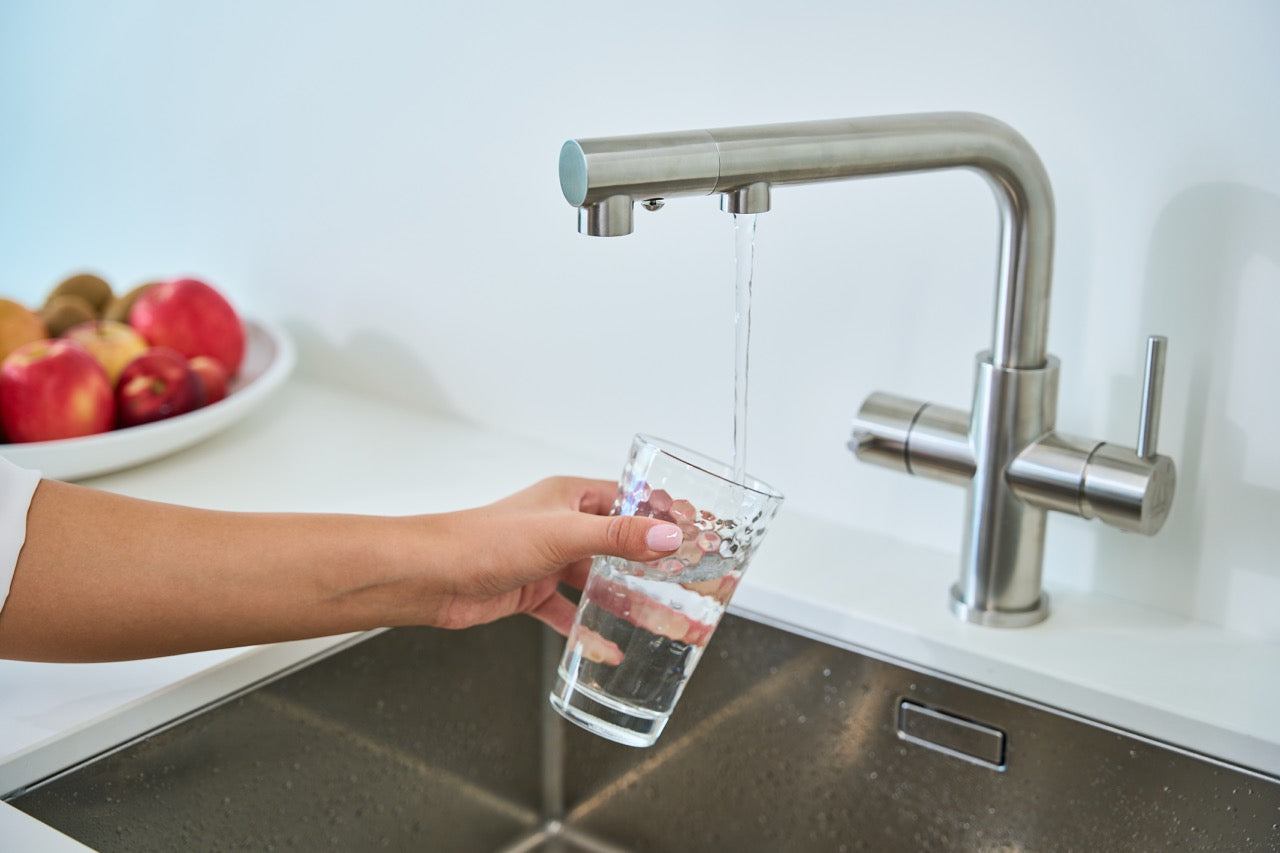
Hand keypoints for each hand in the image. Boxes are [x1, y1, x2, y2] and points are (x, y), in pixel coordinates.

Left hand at [415, 477, 683, 634]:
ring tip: (660, 619)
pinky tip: (608, 648)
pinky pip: (568, 612)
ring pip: (596, 581)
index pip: (628, 500)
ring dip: (624, 600)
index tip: (694, 533)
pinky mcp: (531, 592)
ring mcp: (547, 560)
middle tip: (685, 582)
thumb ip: (619, 537)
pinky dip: (588, 628)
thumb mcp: (564, 535)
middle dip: (649, 564)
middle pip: (617, 544)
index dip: (661, 516)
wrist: (432, 577)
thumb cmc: (486, 541)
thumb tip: (668, 537)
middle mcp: (561, 525)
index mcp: (571, 497)